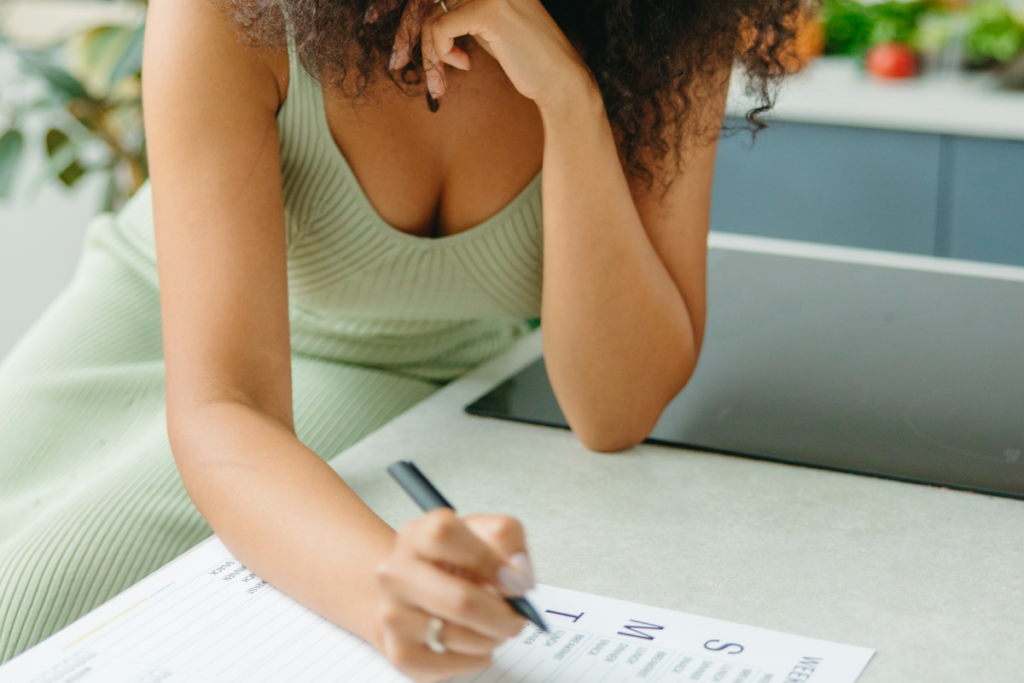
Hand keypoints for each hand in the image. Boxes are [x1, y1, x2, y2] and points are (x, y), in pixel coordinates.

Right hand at [374, 509, 535, 682]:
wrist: (411, 593)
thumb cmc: (452, 562)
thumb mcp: (481, 533)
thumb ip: (506, 538)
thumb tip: (517, 575)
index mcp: (416, 535)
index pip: (445, 535)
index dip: (488, 559)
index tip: (513, 580)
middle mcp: (396, 573)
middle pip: (461, 601)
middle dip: (502, 615)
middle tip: (516, 618)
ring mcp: (393, 614)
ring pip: (461, 637)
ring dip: (491, 637)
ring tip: (493, 626)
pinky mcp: (400, 652)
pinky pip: (452, 665)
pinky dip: (475, 658)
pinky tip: (474, 644)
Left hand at [383, 0, 592, 108]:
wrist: (559, 80)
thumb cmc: (523, 57)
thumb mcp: (486, 27)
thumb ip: (459, 12)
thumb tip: (418, 13)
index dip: (407, 12)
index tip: (390, 33)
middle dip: (406, 30)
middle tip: (397, 60)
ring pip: (429, 14)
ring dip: (428, 52)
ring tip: (439, 78)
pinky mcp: (489, 11)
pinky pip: (439, 28)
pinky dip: (440, 53)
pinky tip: (464, 66)